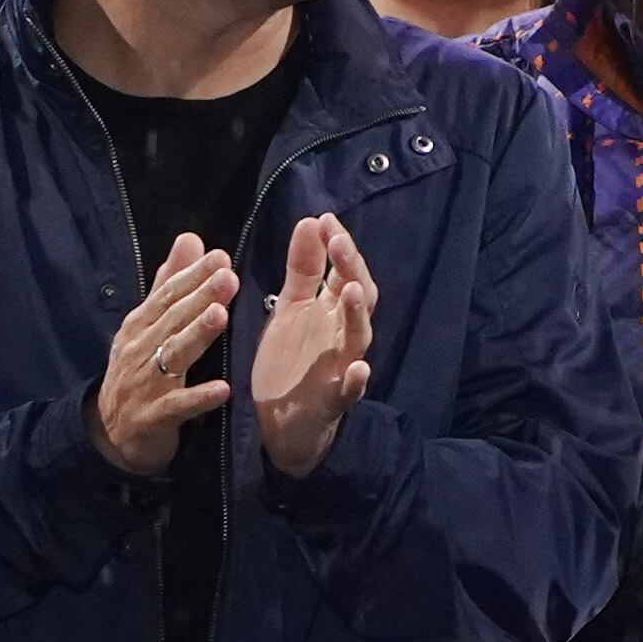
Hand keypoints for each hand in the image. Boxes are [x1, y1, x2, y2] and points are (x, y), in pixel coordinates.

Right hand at [95, 233, 238, 474]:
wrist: (110, 434)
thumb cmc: (138, 373)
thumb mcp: (148, 327)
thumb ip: (170, 284)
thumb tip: (190, 240)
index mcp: (140, 326)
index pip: (167, 295)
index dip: (192, 276)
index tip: (220, 257)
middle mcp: (140, 350)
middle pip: (172, 319)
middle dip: (200, 296)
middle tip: (228, 276)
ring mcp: (146, 383)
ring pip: (173, 355)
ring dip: (197, 335)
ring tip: (221, 315)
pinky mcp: (154, 417)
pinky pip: (179, 406)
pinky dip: (200, 397)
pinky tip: (223, 389)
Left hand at [248, 211, 375, 476]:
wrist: (283, 421)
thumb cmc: (292, 361)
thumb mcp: (292, 307)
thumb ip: (303, 268)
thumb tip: (311, 221)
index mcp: (332, 310)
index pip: (345, 271)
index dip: (339, 246)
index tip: (325, 219)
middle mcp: (343, 334)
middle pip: (360, 297)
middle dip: (350, 268)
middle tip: (338, 241)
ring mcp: (343, 365)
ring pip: (359, 337)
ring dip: (358, 315)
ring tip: (353, 290)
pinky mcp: (334, 399)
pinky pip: (351, 390)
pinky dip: (357, 380)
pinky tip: (360, 369)